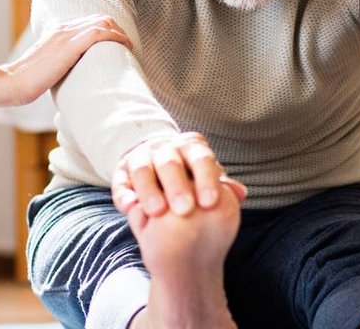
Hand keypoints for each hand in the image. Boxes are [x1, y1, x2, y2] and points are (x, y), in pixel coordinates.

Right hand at [0, 15, 129, 106]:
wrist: (12, 83)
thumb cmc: (27, 81)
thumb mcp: (46, 67)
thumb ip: (59, 64)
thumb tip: (71, 76)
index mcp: (57, 32)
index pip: (90, 21)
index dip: (109, 30)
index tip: (119, 45)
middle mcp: (63, 29)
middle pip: (100, 18)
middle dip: (118, 30)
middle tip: (128, 48)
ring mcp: (66, 35)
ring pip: (103, 22)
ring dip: (121, 33)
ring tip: (130, 49)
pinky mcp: (69, 46)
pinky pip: (100, 33)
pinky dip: (117, 37)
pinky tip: (125, 47)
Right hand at [110, 132, 246, 217]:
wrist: (159, 166)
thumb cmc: (192, 180)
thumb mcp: (208, 179)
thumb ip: (223, 187)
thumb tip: (239, 193)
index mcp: (191, 146)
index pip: (200, 158)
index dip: (206, 179)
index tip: (210, 203)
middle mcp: (165, 148)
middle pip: (170, 163)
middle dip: (177, 186)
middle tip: (184, 211)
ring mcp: (141, 157)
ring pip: (142, 170)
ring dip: (149, 190)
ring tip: (157, 213)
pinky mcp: (121, 171)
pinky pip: (120, 182)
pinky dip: (124, 194)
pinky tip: (130, 209)